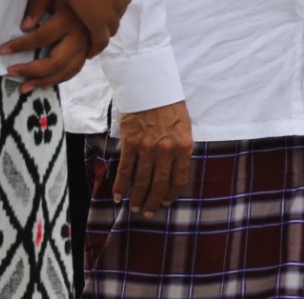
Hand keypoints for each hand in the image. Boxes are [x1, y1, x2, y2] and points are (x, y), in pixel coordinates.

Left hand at [0, 0, 90, 91]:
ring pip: (69, 69)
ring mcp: (89, 40)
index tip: (3, 50)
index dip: (20, 46)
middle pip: (56, 62)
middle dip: (32, 71)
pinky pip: (79, 66)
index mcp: (70, 18)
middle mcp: (82, 33)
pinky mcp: (91, 43)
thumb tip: (25, 26)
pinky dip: (64, 76)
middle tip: (12, 73)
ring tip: (27, 86)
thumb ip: (38, 5)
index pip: (41, 37)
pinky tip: (49, 80)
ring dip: (47, 80)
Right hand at [43, 0, 133, 55]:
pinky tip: (90, 53)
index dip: (112, 2)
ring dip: (103, 35)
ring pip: (111, 28)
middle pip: (118, 13)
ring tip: (93, 42)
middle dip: (109, 18)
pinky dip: (96, 47)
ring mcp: (113, 10)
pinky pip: (100, 40)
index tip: (103, 6)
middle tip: (97, 27)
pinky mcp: (99, 21)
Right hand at [115, 102, 191, 217]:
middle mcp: (166, 150)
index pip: (179, 178)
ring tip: (136, 208)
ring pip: (142, 180)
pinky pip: (125, 170)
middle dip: (154, 202)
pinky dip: (121, 185)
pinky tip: (119, 196)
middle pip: (159, 184)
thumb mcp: (185, 128)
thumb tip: (174, 172)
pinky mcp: (130, 144)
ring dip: (138, 198)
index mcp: (184, 146)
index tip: (166, 203)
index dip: (171, 194)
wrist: (151, 90)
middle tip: (149, 213)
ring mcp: (147, 148)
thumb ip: (181, 149)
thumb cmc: (170, 107)